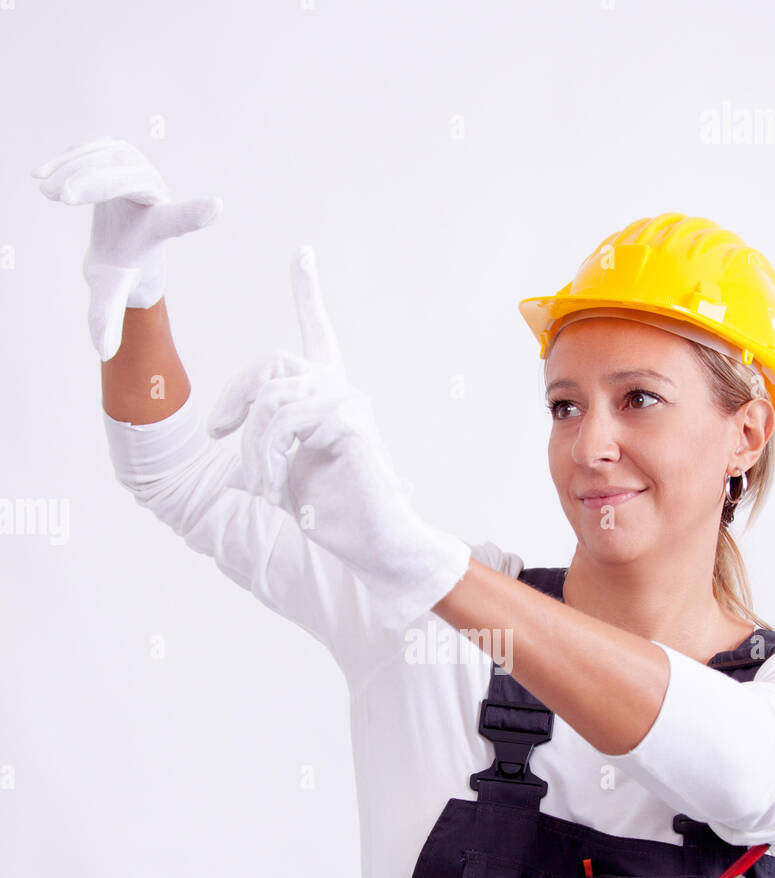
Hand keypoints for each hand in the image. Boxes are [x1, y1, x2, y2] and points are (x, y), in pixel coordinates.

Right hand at [31, 135, 221, 360]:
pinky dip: (66, 159)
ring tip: (45, 189)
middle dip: (92, 184)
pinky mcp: (118, 154)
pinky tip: (40, 175)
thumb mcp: (110, 293)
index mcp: (158, 229)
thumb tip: (103, 352)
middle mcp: (154, 194)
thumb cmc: (121, 271)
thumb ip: (106, 318)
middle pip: (127, 179)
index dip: (193, 215)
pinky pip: (93, 149)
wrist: (120, 243)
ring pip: (107, 158)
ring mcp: (138, 168)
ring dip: (73, 170)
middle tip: (59, 195)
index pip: (177, 222)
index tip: (216, 207)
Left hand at [206, 247, 471, 630]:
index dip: (309, 293)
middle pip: (272, 362)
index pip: (316, 334)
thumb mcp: (283, 480)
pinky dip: (267, 457)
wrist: (375, 545)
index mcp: (325, 397)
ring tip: (259, 483)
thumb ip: (262, 458)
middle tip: (219, 435)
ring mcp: (348, 401)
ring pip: (272, 396)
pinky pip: (286, 421)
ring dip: (251, 445)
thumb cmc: (336, 516)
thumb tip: (228, 468)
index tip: (303, 255)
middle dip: (233, 397)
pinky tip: (274, 488)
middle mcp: (340, 390)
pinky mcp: (350, 420)